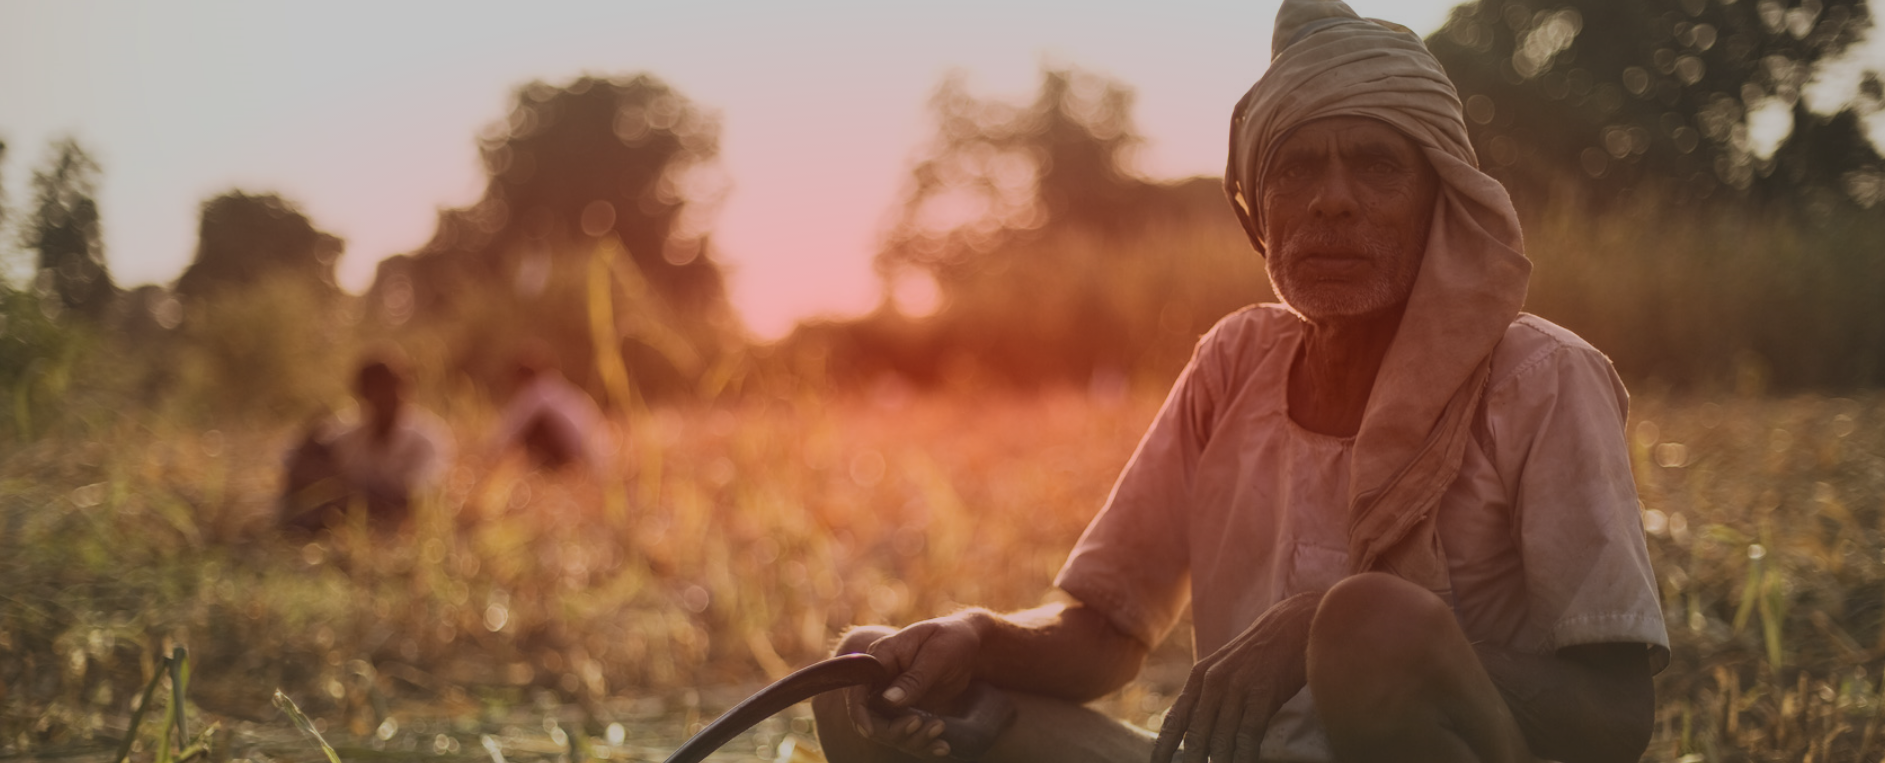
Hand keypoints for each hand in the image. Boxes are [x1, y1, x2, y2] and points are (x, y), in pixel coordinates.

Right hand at [846, 612, 986, 757]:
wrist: (972, 646)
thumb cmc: (953, 640)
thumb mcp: (937, 655)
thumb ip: (914, 678)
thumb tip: (888, 700)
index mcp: (883, 656)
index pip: (859, 686)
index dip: (859, 711)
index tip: (870, 730)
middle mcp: (883, 679)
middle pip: (871, 714)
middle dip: (891, 729)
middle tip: (920, 725)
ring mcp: (895, 696)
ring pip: (890, 728)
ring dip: (912, 738)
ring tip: (940, 728)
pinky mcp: (910, 710)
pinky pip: (909, 732)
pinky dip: (924, 743)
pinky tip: (942, 746)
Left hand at [1152, 591, 1321, 762]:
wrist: (1294, 624)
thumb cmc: (1261, 651)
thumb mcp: (1225, 667)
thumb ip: (1209, 695)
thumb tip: (1196, 730)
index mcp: (1200, 676)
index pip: (1175, 720)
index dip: (1163, 747)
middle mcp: (1213, 682)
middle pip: (1195, 736)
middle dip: (1193, 761)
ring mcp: (1237, 688)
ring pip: (1220, 740)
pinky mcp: (1263, 695)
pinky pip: (1247, 736)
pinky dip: (1243, 757)